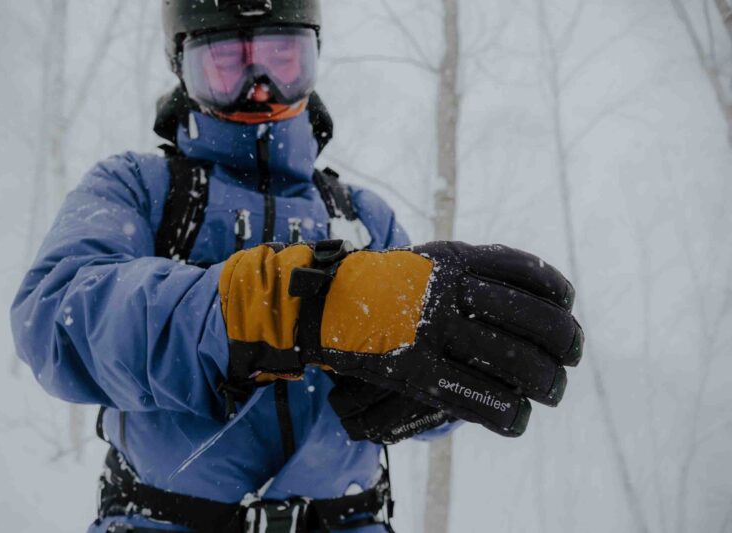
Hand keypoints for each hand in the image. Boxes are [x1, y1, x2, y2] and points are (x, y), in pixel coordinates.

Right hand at [219, 240, 583, 436]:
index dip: (558, 296)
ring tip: (550, 392)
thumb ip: (471, 271)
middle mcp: (450, 291)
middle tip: (568, 360)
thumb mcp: (427, 262)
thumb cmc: (379, 285)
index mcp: (456, 259)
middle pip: (536, 320)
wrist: (320, 302)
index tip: (566, 310)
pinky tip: (516, 418)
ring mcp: (433, 330)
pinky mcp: (414, 369)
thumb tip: (529, 293)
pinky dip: (506, 413)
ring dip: (544, 382)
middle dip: (564, 344)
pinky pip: (477, 398)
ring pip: (516, 363)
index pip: (530, 274)